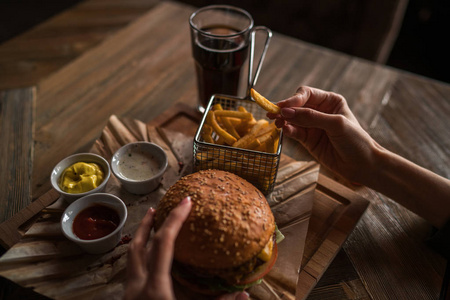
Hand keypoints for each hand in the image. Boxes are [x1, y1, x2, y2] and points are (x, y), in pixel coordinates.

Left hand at [124, 197, 249, 299]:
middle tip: (157, 208)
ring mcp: (129, 296)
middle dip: (147, 224)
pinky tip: (149, 261)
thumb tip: (244, 294)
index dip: (176, 220)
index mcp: (155, 288)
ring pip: (130, 259)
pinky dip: (139, 258)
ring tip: (151, 228)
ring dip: (141, 240)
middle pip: (137, 246)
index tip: (187, 202)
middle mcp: (136, 287)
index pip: (164, 243)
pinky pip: (131, 272)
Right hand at [268, 86, 379, 182]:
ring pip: (292, 119)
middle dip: (285, 109)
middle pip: (296, 106)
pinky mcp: (308, 140)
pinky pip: (294, 132)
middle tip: (273, 114)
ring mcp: (312, 126)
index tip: (284, 106)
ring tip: (277, 123)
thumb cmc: (356, 141)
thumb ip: (311, 117)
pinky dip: (288, 131)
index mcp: (330, 101)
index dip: (294, 99)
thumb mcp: (336, 124)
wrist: (362, 165)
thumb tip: (287, 112)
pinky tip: (285, 131)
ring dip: (284, 120)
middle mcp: (320, 111)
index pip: (306, 94)